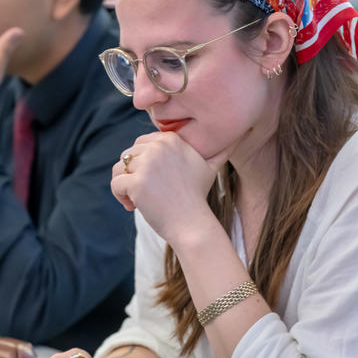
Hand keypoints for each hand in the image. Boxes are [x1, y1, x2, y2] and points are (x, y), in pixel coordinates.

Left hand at [110, 132, 233, 244]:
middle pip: (128, 155)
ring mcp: (147, 164)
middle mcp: (158, 147)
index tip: (155, 182)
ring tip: (137, 200)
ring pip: (118, 168)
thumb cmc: (197, 198)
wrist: (193, 225)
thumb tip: (242, 132)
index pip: (141, 143)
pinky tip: (133, 206)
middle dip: (132, 174)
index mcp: (171, 139)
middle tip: (146, 194)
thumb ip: (221, 149)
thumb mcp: (211, 167)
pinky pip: (115, 184)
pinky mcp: (136, 182)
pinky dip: (120, 197)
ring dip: (123, 185)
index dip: (143, 163)